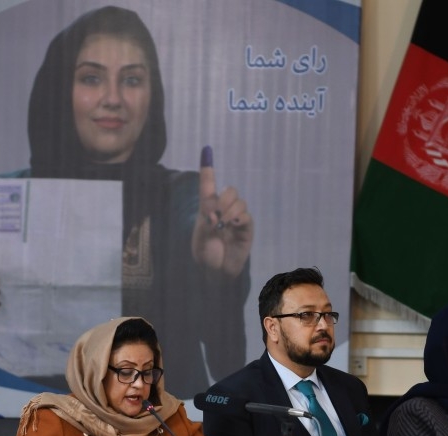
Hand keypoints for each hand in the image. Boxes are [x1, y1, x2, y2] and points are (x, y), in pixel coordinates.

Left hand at [191, 146, 253, 277]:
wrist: (216, 274)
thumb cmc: (205, 255)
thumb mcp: (200, 237)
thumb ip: (206, 222)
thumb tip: (214, 213)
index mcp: (207, 209)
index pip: (208, 185)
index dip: (208, 169)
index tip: (206, 149)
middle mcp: (223, 210)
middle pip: (229, 190)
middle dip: (222, 200)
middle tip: (213, 217)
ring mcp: (236, 219)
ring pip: (238, 201)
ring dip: (229, 210)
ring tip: (222, 225)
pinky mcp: (246, 228)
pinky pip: (246, 215)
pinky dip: (239, 217)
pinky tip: (233, 225)